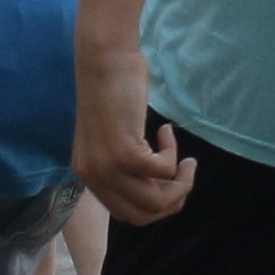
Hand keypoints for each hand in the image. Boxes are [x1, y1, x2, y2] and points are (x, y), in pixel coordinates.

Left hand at [76, 50, 190, 224]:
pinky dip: (172, 154)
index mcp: (87, 175)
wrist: (104, 59)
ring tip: (186, 160)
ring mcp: (107, 167)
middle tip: (185, 174)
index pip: (126, 214)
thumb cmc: (112, 90)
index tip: (169, 182)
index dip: (155, 205)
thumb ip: (125, 165)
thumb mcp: (113, 137)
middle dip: (172, 200)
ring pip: (155, 201)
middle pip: (141, 216)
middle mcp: (92, 177)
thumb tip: (157, 187)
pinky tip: (165, 132)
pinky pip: (162, 171)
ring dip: (180, 183)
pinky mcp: (123, 153)